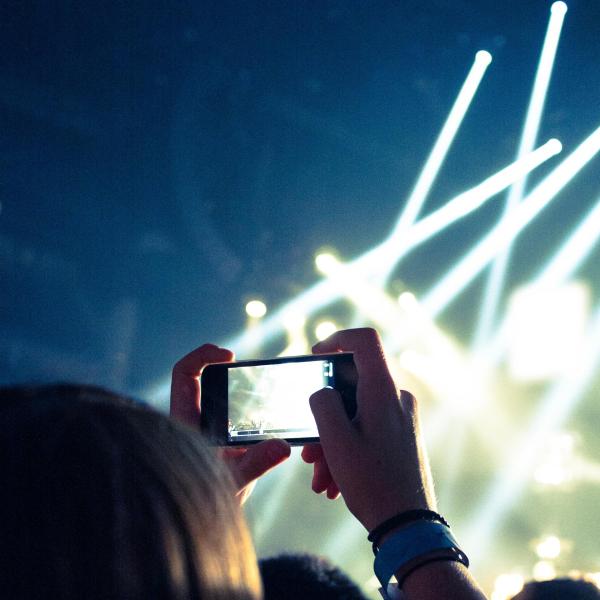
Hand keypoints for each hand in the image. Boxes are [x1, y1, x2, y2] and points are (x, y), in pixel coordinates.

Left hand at [170, 343, 290, 503]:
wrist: (204, 523)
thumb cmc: (205, 503)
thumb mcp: (234, 481)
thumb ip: (256, 463)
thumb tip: (282, 446)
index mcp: (185, 421)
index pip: (184, 374)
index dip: (202, 355)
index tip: (229, 355)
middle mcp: (193, 420)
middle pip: (201, 378)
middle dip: (227, 370)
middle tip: (251, 371)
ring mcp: (206, 429)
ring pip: (218, 395)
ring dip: (240, 390)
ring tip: (263, 392)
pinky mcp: (219, 439)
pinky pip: (232, 413)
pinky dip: (249, 408)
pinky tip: (267, 417)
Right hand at [302, 328, 435, 530]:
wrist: (410, 526)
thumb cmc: (373, 483)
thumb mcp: (336, 442)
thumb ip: (323, 404)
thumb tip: (322, 391)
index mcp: (383, 391)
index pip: (364, 340)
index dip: (336, 339)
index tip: (315, 356)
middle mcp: (397, 398)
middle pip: (351, 386)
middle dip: (324, 414)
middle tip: (309, 450)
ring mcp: (401, 417)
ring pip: (355, 412)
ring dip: (332, 439)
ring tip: (320, 476)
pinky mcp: (402, 434)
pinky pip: (367, 428)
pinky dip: (347, 446)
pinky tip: (335, 480)